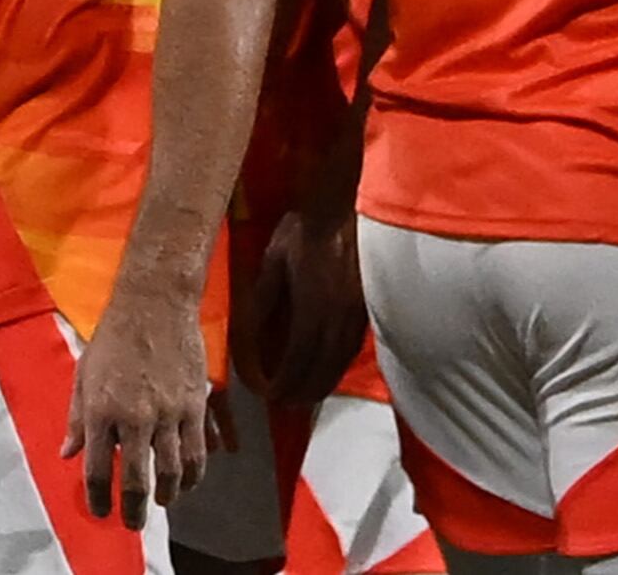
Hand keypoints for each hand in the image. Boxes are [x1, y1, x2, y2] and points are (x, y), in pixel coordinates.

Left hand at [66, 284, 209, 528]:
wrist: (154, 305)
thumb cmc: (112, 339)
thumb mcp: (84, 376)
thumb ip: (78, 419)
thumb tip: (68, 454)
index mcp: (101, 410)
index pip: (98, 469)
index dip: (99, 499)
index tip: (101, 513)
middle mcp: (135, 417)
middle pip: (139, 480)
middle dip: (136, 510)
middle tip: (133, 524)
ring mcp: (169, 413)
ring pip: (174, 472)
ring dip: (168, 495)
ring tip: (161, 502)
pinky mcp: (196, 406)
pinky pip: (199, 452)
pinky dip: (193, 475)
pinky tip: (185, 482)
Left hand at [243, 206, 368, 408]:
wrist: (345, 212)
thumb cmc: (304, 234)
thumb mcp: (273, 263)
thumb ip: (263, 300)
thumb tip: (248, 333)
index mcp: (314, 309)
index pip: (299, 358)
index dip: (286, 382)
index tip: (271, 396)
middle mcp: (339, 319)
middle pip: (323, 368)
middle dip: (304, 391)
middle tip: (287, 405)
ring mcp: (359, 316)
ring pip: (341, 361)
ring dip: (323, 383)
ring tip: (306, 396)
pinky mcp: (369, 310)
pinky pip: (352, 348)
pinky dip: (338, 365)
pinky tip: (328, 369)